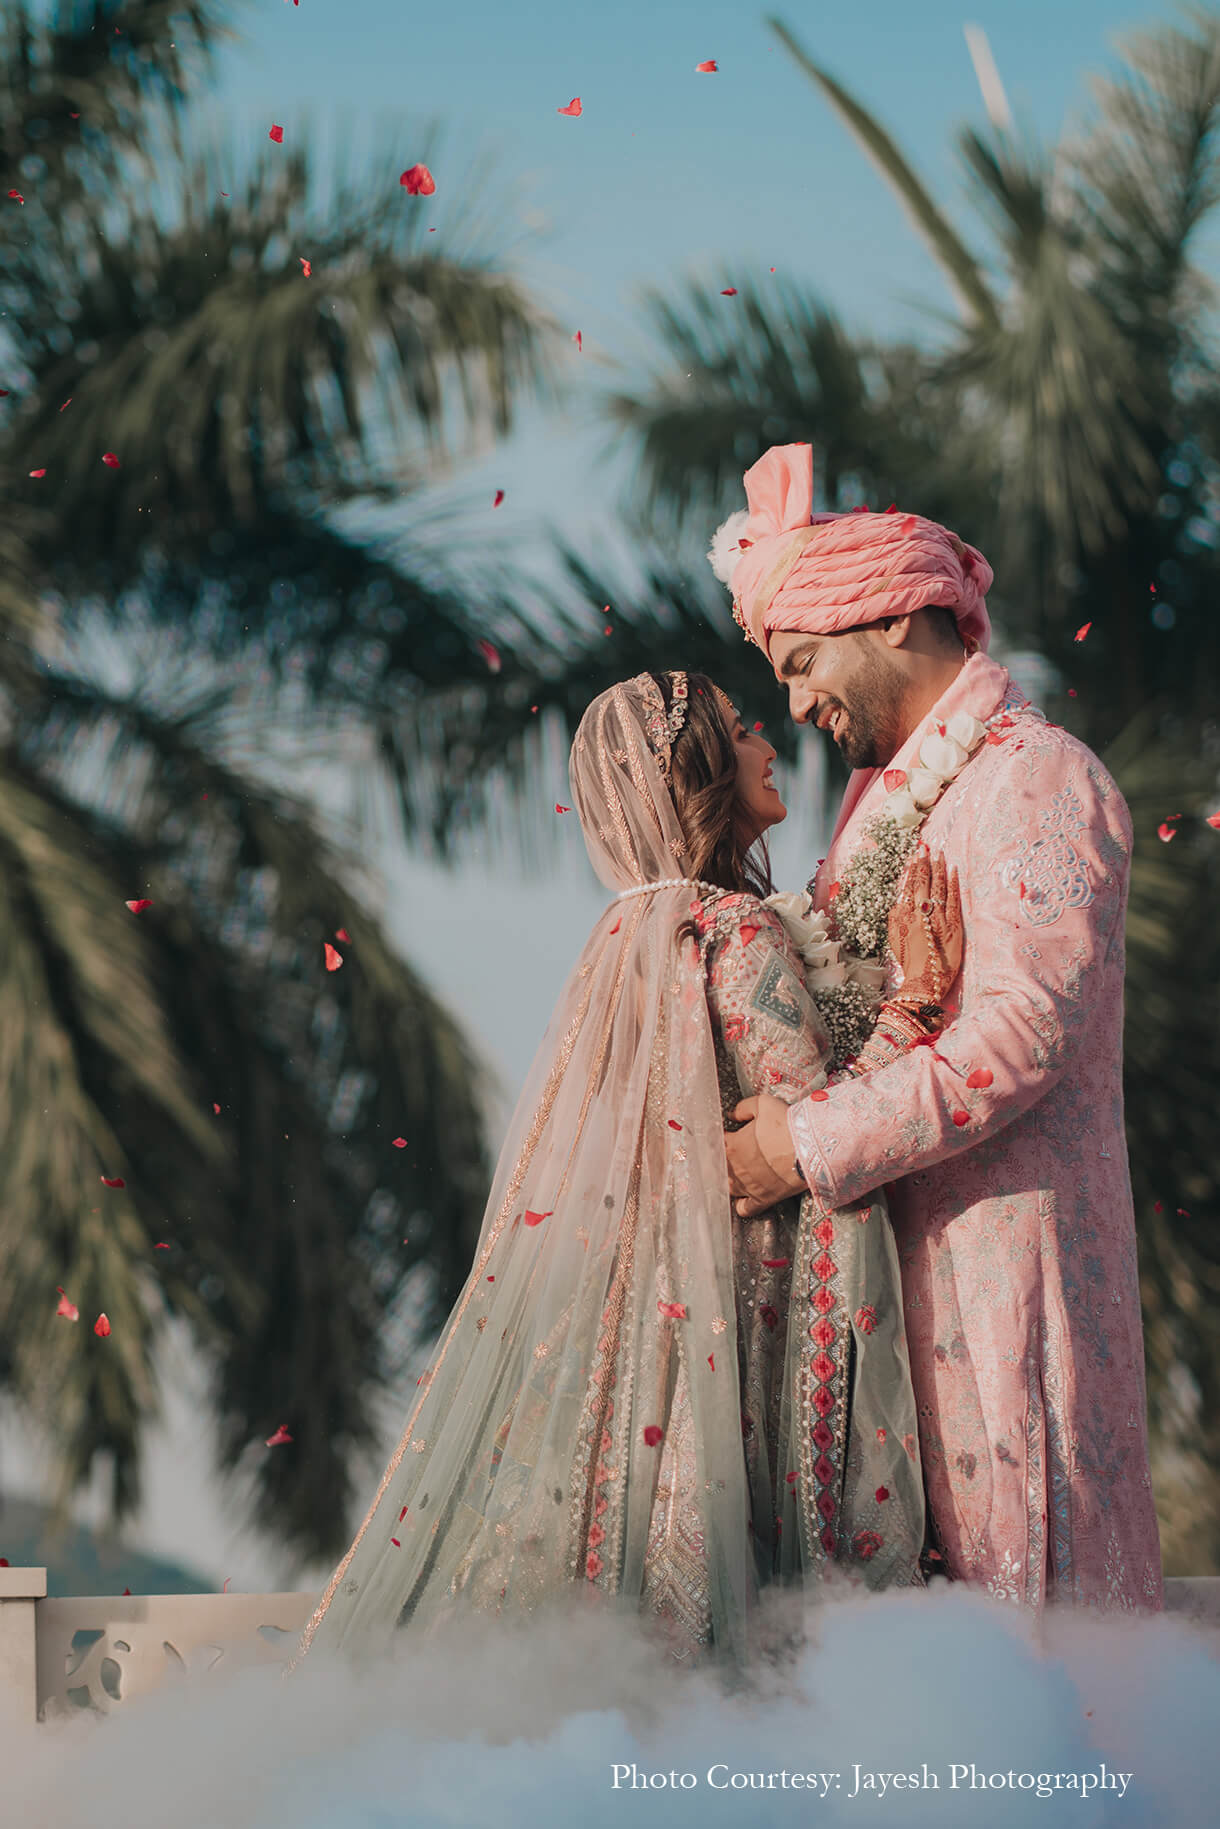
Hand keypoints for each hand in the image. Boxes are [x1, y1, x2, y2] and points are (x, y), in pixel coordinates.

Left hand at [725, 1096, 807, 1217]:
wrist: (810, 1147)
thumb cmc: (788, 1125)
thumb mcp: (763, 1104)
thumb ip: (743, 1108)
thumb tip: (734, 1114)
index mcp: (732, 1145)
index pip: (716, 1144)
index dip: (721, 1139)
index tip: (726, 1137)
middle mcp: (736, 1168)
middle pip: (719, 1167)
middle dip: (723, 1160)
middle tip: (732, 1155)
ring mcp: (748, 1186)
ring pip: (729, 1188)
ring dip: (730, 1181)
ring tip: (738, 1174)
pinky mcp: (763, 1199)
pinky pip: (745, 1209)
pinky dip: (741, 1205)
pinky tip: (744, 1199)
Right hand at [888, 848, 962, 1004]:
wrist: (923, 980)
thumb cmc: (909, 961)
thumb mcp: (895, 938)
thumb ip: (895, 917)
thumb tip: (899, 900)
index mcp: (903, 915)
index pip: (907, 886)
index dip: (911, 869)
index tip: (914, 855)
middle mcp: (918, 913)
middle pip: (922, 882)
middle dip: (924, 863)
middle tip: (926, 848)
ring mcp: (936, 918)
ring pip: (938, 887)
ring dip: (938, 868)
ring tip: (939, 853)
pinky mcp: (953, 925)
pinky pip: (953, 899)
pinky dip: (953, 883)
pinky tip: (953, 870)